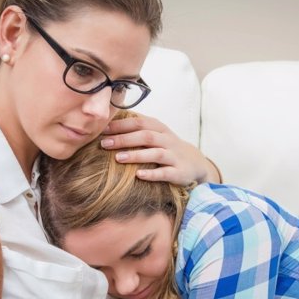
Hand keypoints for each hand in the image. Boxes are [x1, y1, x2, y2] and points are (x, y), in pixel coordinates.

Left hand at [101, 113, 220, 184]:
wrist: (195, 163)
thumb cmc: (167, 147)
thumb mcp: (156, 134)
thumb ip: (137, 129)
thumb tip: (107, 124)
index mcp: (160, 129)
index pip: (140, 123)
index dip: (121, 125)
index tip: (103, 129)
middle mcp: (168, 141)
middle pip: (146, 136)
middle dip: (124, 139)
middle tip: (104, 144)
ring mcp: (174, 156)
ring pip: (155, 153)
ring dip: (136, 155)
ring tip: (118, 158)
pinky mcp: (179, 172)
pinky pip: (165, 173)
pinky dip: (152, 174)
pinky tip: (138, 175)